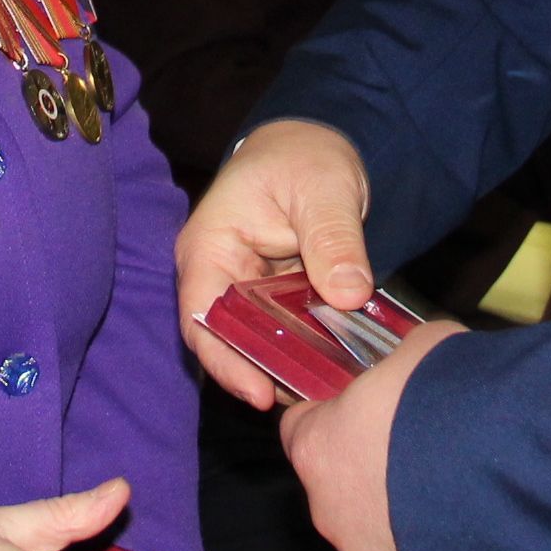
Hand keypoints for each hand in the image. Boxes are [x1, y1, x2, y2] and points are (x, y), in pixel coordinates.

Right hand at [175, 120, 372, 407]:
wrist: (320, 147)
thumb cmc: (306, 156)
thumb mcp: (324, 187)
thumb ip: (333, 237)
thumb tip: (349, 294)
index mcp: (209, 246)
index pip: (201, 315)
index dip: (225, 360)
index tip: (261, 393)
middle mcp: (218, 275)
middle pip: (226, 341)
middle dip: (260, 375)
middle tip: (306, 403)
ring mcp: (247, 291)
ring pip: (257, 344)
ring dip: (286, 369)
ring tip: (325, 395)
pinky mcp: (276, 301)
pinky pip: (285, 336)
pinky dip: (306, 354)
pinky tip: (335, 373)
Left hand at [280, 316, 461, 550]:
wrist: (508, 472)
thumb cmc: (451, 400)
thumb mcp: (425, 349)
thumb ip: (405, 360)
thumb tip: (418, 358)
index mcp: (318, 448)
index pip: (301, 429)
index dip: (333, 417)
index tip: (366, 411)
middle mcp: (328, 511)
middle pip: (337, 487)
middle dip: (372, 470)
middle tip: (424, 451)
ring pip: (374, 535)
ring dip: (404, 516)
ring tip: (458, 493)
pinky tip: (474, 532)